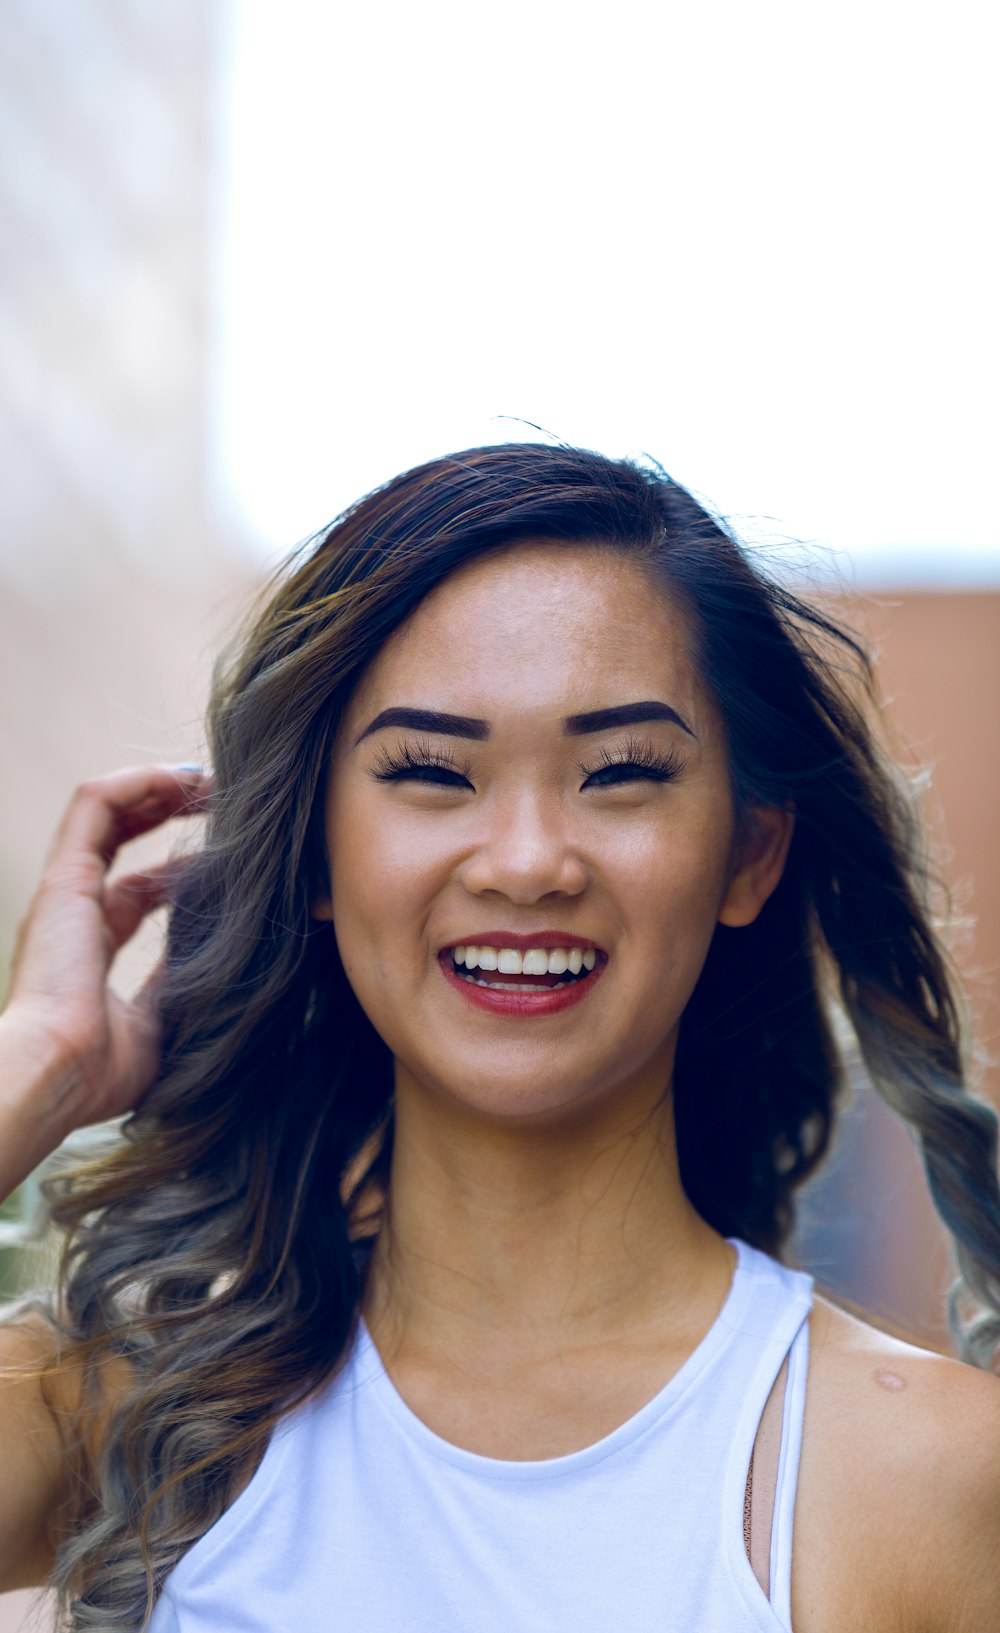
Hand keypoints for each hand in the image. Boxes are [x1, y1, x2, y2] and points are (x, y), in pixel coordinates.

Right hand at [1, 764, 210, 1141]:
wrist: (56, 1073)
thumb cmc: (104, 1068)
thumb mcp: (163, 1021)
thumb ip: (185, 985)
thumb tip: (233, 965)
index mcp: (94, 949)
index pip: (138, 891)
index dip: (182, 870)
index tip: (230, 860)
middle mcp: (77, 912)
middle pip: (122, 841)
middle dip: (171, 813)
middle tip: (224, 801)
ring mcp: (67, 890)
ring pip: (109, 810)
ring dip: (159, 787)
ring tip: (210, 779)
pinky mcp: (65, 875)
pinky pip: (95, 802)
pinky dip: (136, 780)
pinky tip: (182, 777)